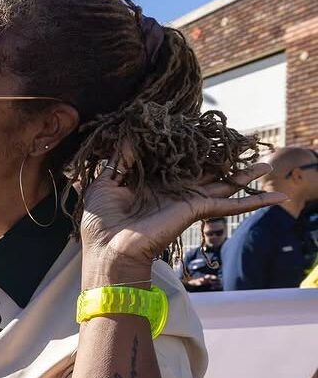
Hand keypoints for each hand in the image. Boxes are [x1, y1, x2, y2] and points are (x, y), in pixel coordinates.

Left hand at [80, 147, 286, 286]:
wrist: (109, 249)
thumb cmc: (100, 220)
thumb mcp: (105, 183)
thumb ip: (120, 159)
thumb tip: (130, 133)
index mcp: (149, 182)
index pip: (174, 161)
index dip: (187, 147)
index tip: (198, 129)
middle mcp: (172, 190)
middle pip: (204, 170)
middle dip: (222, 158)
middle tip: (241, 143)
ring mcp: (187, 200)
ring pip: (224, 183)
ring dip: (246, 174)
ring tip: (267, 163)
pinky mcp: (196, 209)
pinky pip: (230, 203)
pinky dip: (255, 201)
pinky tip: (278, 197)